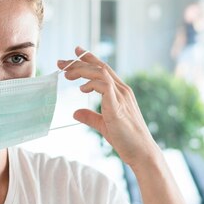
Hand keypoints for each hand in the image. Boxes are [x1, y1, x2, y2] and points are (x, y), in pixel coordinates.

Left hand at [57, 46, 159, 167]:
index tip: (76, 52)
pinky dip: (91, 84)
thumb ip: (91, 117)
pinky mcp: (118, 105)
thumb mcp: (104, 125)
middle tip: (61, 62)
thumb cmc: (126, 140)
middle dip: (79, 62)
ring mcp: (121, 96)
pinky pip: (104, 85)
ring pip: (100, 73)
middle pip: (100, 67)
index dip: (89, 59)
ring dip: (81, 70)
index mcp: (120, 93)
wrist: (141, 152)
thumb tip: (76, 113)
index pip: (104, 69)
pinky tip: (82, 89)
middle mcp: (122, 90)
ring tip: (67, 74)